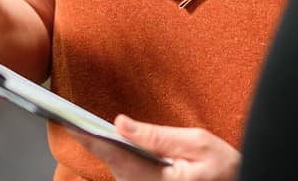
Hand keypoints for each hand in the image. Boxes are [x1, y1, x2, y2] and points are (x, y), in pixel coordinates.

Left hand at [74, 115, 240, 180]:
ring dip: (108, 152)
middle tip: (73, 122)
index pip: (117, 157)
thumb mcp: (197, 143)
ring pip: (120, 173)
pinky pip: (130, 177)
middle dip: (96, 144)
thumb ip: (158, 135)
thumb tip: (122, 123)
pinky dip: (122, 160)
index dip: (92, 139)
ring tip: (89, 131)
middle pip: (114, 167)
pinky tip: (115, 146)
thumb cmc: (226, 167)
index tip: (71, 123)